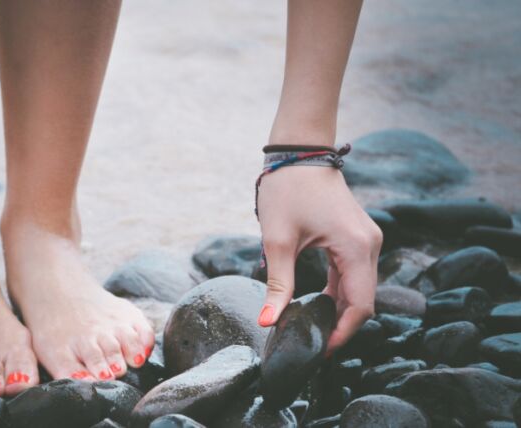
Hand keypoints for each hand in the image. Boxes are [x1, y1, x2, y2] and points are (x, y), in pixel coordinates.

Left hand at [255, 164, 381, 354]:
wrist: (298, 152)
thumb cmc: (287, 189)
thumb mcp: (278, 241)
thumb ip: (278, 285)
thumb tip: (268, 322)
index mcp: (356, 247)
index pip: (360, 306)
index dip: (342, 334)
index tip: (320, 352)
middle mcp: (370, 245)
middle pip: (363, 300)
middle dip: (340, 326)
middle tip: (312, 345)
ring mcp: (366, 239)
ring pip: (359, 288)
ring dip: (339, 310)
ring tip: (313, 330)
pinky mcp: (357, 236)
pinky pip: (353, 274)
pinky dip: (339, 292)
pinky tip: (319, 306)